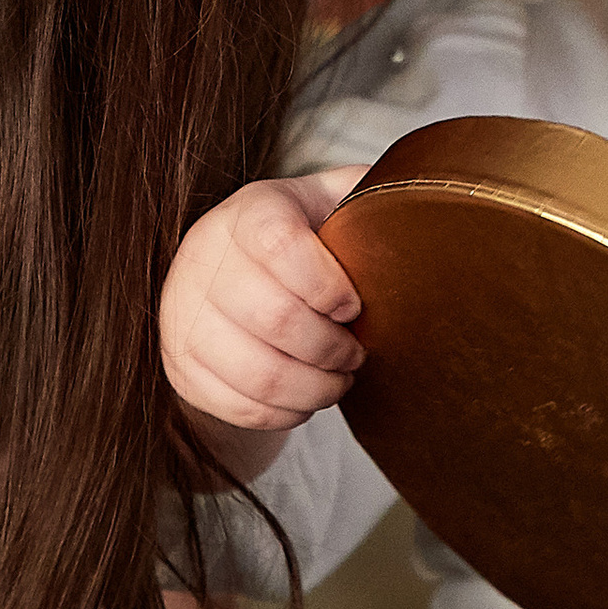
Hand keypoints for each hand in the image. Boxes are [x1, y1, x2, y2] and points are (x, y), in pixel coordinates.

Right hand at [159, 168, 364, 469]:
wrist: (232, 272)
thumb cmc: (305, 238)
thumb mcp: (333, 201)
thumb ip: (372, 195)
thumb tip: (425, 197)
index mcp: (247, 213)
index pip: (279, 245)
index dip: (327, 284)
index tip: (354, 305)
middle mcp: (203, 260)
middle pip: (275, 319)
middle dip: (332, 348)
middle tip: (357, 353)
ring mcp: (183, 317)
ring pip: (259, 374)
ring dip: (316, 389)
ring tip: (339, 379)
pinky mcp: (181, 367)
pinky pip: (239, 406)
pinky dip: (286, 413)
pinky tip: (306, 398)